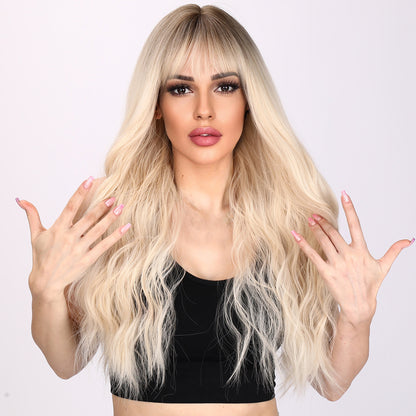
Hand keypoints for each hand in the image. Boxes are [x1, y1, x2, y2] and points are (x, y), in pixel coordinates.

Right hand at [17, 177, 131, 301]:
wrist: (46, 282)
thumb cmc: (41, 256)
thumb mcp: (35, 235)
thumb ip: (32, 215)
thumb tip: (21, 200)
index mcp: (57, 229)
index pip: (71, 206)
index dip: (80, 192)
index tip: (89, 180)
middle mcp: (69, 238)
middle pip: (88, 218)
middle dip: (101, 206)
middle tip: (113, 195)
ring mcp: (79, 249)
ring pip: (98, 230)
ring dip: (111, 218)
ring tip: (121, 207)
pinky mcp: (88, 259)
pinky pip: (104, 245)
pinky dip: (116, 236)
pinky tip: (126, 227)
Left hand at [291, 191, 413, 325]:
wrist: (359, 306)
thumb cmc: (370, 285)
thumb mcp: (383, 266)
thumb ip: (394, 251)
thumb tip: (409, 240)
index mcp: (362, 251)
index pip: (356, 225)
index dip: (350, 208)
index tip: (344, 194)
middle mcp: (349, 255)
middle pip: (334, 232)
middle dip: (324, 221)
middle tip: (315, 212)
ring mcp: (337, 264)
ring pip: (324, 241)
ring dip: (315, 228)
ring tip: (309, 219)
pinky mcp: (326, 272)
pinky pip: (313, 255)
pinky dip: (303, 244)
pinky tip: (296, 235)